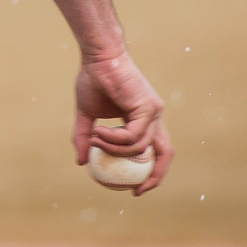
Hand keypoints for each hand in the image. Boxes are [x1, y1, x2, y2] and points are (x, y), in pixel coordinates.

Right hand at [72, 50, 173, 193]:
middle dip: (155, 176)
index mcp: (144, 119)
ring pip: (140, 146)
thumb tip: (80, 162)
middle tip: (135, 190)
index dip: (151, 172)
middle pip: (166, 153)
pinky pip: (133, 135)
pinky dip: (114, 139)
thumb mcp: (86, 115)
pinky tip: (98, 132)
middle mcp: (154, 116)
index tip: (135, 189)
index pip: (157, 150)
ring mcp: (154, 111)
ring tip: (93, 139)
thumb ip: (84, 137)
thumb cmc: (93, 79)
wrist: (98, 56)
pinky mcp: (148, 106)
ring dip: (114, 149)